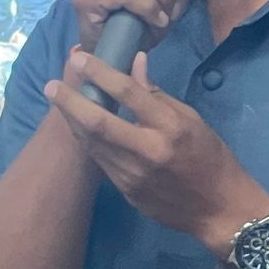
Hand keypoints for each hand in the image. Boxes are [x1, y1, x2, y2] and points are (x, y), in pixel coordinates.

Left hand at [43, 48, 266, 248]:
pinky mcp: (126, 190)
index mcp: (170, 127)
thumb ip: (157, 94)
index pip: (129, 93)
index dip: (100, 73)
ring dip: (72, 121)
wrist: (218, 210)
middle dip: (70, 102)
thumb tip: (134, 62)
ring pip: (92, 143)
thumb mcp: (192, 119)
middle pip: (98, 122)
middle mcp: (148, 150)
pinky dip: (87, 141)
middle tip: (50, 86)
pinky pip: (100, 160)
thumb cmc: (210, 157)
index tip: (79, 58)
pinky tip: (77, 127)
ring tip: (58, 101)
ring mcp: (133, 174)